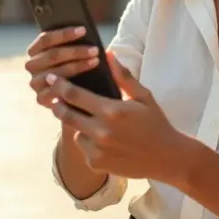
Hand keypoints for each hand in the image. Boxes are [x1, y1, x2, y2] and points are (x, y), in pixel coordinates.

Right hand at [25, 26, 100, 109]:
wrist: (74, 96)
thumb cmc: (75, 66)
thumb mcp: (73, 53)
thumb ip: (74, 42)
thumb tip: (85, 32)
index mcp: (35, 50)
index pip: (46, 39)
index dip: (64, 34)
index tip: (84, 30)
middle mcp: (31, 65)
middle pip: (52, 55)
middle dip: (75, 51)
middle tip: (95, 50)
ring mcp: (35, 82)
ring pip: (55, 72)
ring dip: (77, 66)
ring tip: (95, 62)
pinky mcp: (40, 98)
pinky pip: (54, 91)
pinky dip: (70, 86)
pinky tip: (85, 83)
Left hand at [44, 51, 195, 182]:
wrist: (167, 157)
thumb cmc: (156, 123)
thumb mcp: (143, 96)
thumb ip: (123, 76)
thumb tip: (108, 53)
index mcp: (112, 111)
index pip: (76, 95)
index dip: (61, 86)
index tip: (52, 78)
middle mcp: (102, 131)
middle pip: (67, 115)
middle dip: (58, 105)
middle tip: (54, 99)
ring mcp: (98, 150)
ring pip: (76, 133)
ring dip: (80, 126)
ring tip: (95, 124)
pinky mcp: (97, 164)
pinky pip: (84, 149)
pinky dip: (90, 144)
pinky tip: (106, 143)